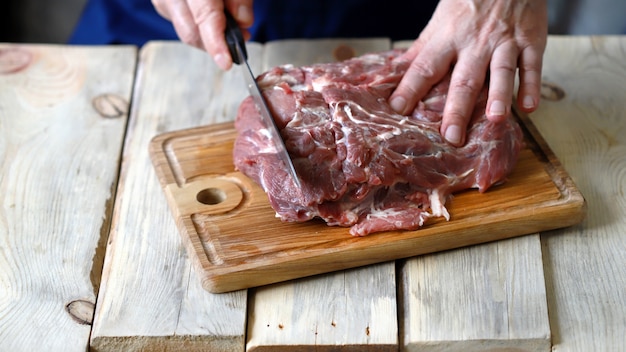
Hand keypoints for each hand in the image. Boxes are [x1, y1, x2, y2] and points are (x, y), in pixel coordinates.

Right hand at [152, 0, 253, 69]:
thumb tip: (243, 22)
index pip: (204, 18)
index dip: (216, 44)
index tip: (226, 62)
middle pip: (192, 33)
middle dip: (219, 43)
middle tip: (243, 35)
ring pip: (187, 32)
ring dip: (210, 36)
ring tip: (232, 25)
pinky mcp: (162, 4)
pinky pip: (182, 24)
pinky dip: (200, 26)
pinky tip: (214, 17)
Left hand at [389, 0, 547, 145]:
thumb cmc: (470, 0)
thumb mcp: (441, 20)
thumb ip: (422, 49)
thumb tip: (396, 72)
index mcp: (448, 38)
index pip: (425, 67)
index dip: (410, 88)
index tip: (398, 109)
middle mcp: (476, 43)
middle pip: (464, 78)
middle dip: (457, 109)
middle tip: (450, 136)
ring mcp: (505, 42)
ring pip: (501, 71)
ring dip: (499, 96)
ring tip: (495, 120)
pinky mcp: (532, 40)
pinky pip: (532, 65)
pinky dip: (532, 86)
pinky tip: (529, 107)